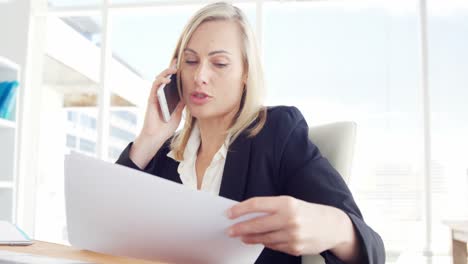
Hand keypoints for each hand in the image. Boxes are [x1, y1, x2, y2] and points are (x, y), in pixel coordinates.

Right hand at [139, 64, 183, 140]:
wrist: (156, 137)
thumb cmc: (166, 127)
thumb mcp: (178, 114)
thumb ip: (181, 104)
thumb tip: (188, 94)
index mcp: (168, 98)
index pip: (172, 83)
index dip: (176, 74)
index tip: (183, 65)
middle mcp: (161, 95)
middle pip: (165, 78)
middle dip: (171, 69)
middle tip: (177, 61)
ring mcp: (155, 96)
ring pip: (159, 80)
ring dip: (166, 72)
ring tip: (174, 68)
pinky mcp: (151, 99)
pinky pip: (154, 87)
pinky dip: (160, 82)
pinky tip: (167, 80)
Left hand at [226, 196, 352, 256]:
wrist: (332, 226)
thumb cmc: (307, 212)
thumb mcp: (291, 203)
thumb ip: (271, 208)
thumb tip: (247, 215)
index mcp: (286, 203)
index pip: (257, 204)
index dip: (240, 209)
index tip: (229, 213)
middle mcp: (289, 219)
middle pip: (256, 224)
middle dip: (240, 228)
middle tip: (230, 230)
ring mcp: (292, 235)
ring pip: (263, 238)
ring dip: (250, 238)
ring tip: (241, 236)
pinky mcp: (295, 248)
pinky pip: (274, 246)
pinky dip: (265, 243)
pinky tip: (260, 241)